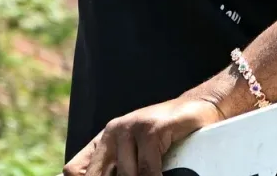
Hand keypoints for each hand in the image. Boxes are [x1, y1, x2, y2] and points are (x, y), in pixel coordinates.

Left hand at [62, 97, 222, 175]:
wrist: (202, 107)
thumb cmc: (170, 135)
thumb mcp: (137, 153)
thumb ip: (117, 167)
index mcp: (106, 138)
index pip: (74, 170)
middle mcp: (114, 130)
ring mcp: (133, 127)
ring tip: (154, 172)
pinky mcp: (152, 129)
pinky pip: (147, 171)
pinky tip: (164, 174)